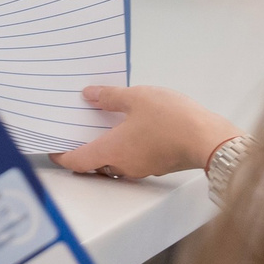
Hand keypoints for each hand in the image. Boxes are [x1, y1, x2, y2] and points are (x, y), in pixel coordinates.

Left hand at [54, 85, 240, 179]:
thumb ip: (110, 97)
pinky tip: (131, 130)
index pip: (76, 161)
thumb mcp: (137, 98)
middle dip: (84, 150)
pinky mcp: (158, 165)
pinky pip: (133, 159)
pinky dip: (126, 148)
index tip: (53, 149)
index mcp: (111, 151)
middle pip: (94, 164)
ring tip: (103, 127)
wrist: (210, 139)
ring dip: (106, 149)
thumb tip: (89, 95)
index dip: (61, 156)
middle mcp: (123, 165)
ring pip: (115, 163)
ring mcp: (142, 168)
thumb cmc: (173, 120)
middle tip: (76, 133)